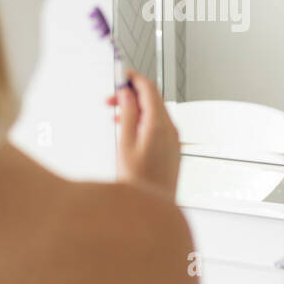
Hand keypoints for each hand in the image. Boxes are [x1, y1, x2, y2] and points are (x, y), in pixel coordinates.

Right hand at [107, 69, 179, 198]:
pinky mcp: (172, 148)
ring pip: (154, 111)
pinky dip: (142, 120)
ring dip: (135, 108)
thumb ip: (127, 114)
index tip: (118, 75)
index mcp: (159, 125)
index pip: (148, 88)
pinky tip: (128, 129)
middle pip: (152, 98)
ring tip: (115, 116)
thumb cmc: (138, 183)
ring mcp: (173, 139)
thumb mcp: (125, 144)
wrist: (154, 208)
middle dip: (131, 94)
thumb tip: (126, 93)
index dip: (132, 78)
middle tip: (110, 99)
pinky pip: (158, 125)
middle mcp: (171, 129)